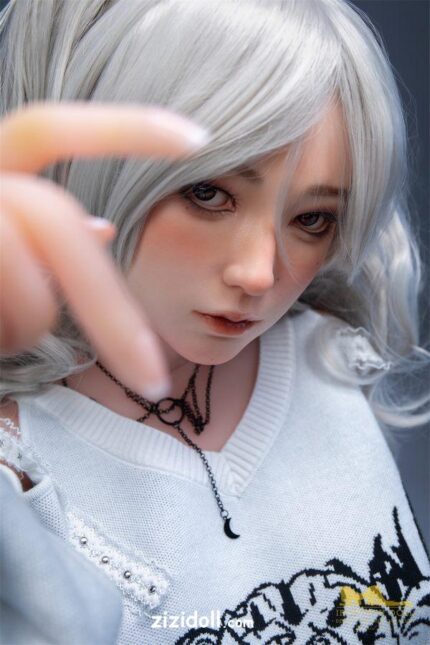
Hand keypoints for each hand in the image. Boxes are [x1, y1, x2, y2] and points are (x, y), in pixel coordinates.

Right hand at [0, 101, 210, 396]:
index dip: (120, 128)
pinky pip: (10, 325)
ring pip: (28, 296)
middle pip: (54, 226)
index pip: (47, 130)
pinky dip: (7, 341)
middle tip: (155, 382)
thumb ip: (41, 227)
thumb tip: (105, 228)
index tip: (196, 138)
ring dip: (26, 329)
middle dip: (112, 314)